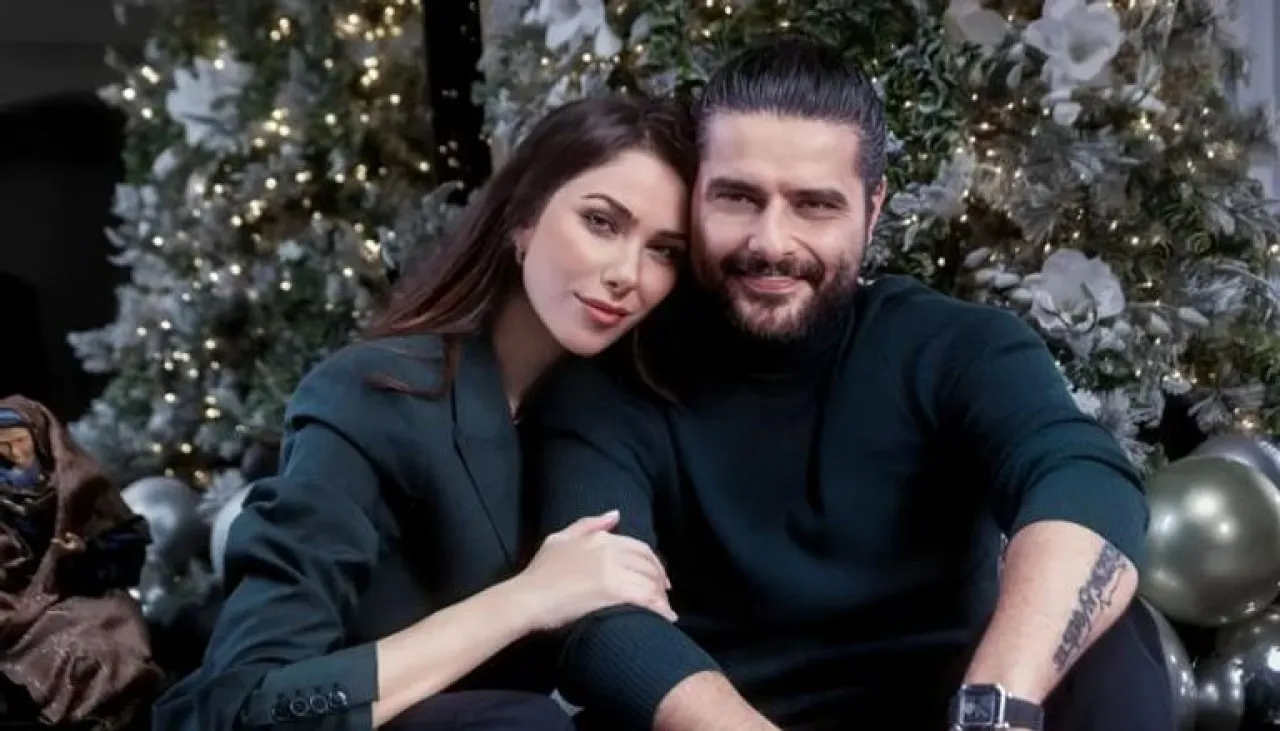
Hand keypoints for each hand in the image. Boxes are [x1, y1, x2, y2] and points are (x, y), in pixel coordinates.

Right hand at [511, 510, 674, 630]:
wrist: (526, 599)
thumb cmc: (538, 573)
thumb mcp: (559, 539)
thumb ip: (588, 525)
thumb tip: (615, 514)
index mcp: (600, 538)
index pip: (639, 548)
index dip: (653, 563)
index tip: (658, 578)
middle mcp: (609, 549)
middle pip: (648, 564)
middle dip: (660, 580)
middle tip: (664, 595)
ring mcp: (612, 569)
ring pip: (650, 581)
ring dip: (662, 596)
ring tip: (664, 610)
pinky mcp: (613, 591)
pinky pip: (647, 598)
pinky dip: (660, 609)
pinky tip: (666, 618)